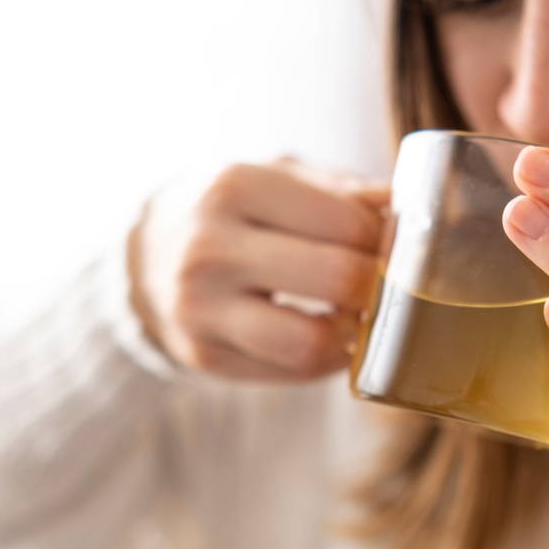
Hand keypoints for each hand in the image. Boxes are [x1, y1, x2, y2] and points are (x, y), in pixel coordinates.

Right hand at [129, 159, 387, 380]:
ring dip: (352, 335)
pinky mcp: (204, 356)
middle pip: (336, 279)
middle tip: (386, 284)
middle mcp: (210, 248)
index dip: (386, 240)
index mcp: (234, 186)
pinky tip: (327, 334)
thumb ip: (342, 190)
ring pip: (310, 342)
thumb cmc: (230, 212)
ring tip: (357, 315)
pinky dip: (326, 358)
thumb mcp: (275, 177)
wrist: (144, 259)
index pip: (347, 223)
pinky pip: (293, 372)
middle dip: (379, 286)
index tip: (392, 246)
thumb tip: (405, 208)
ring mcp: (200, 309)